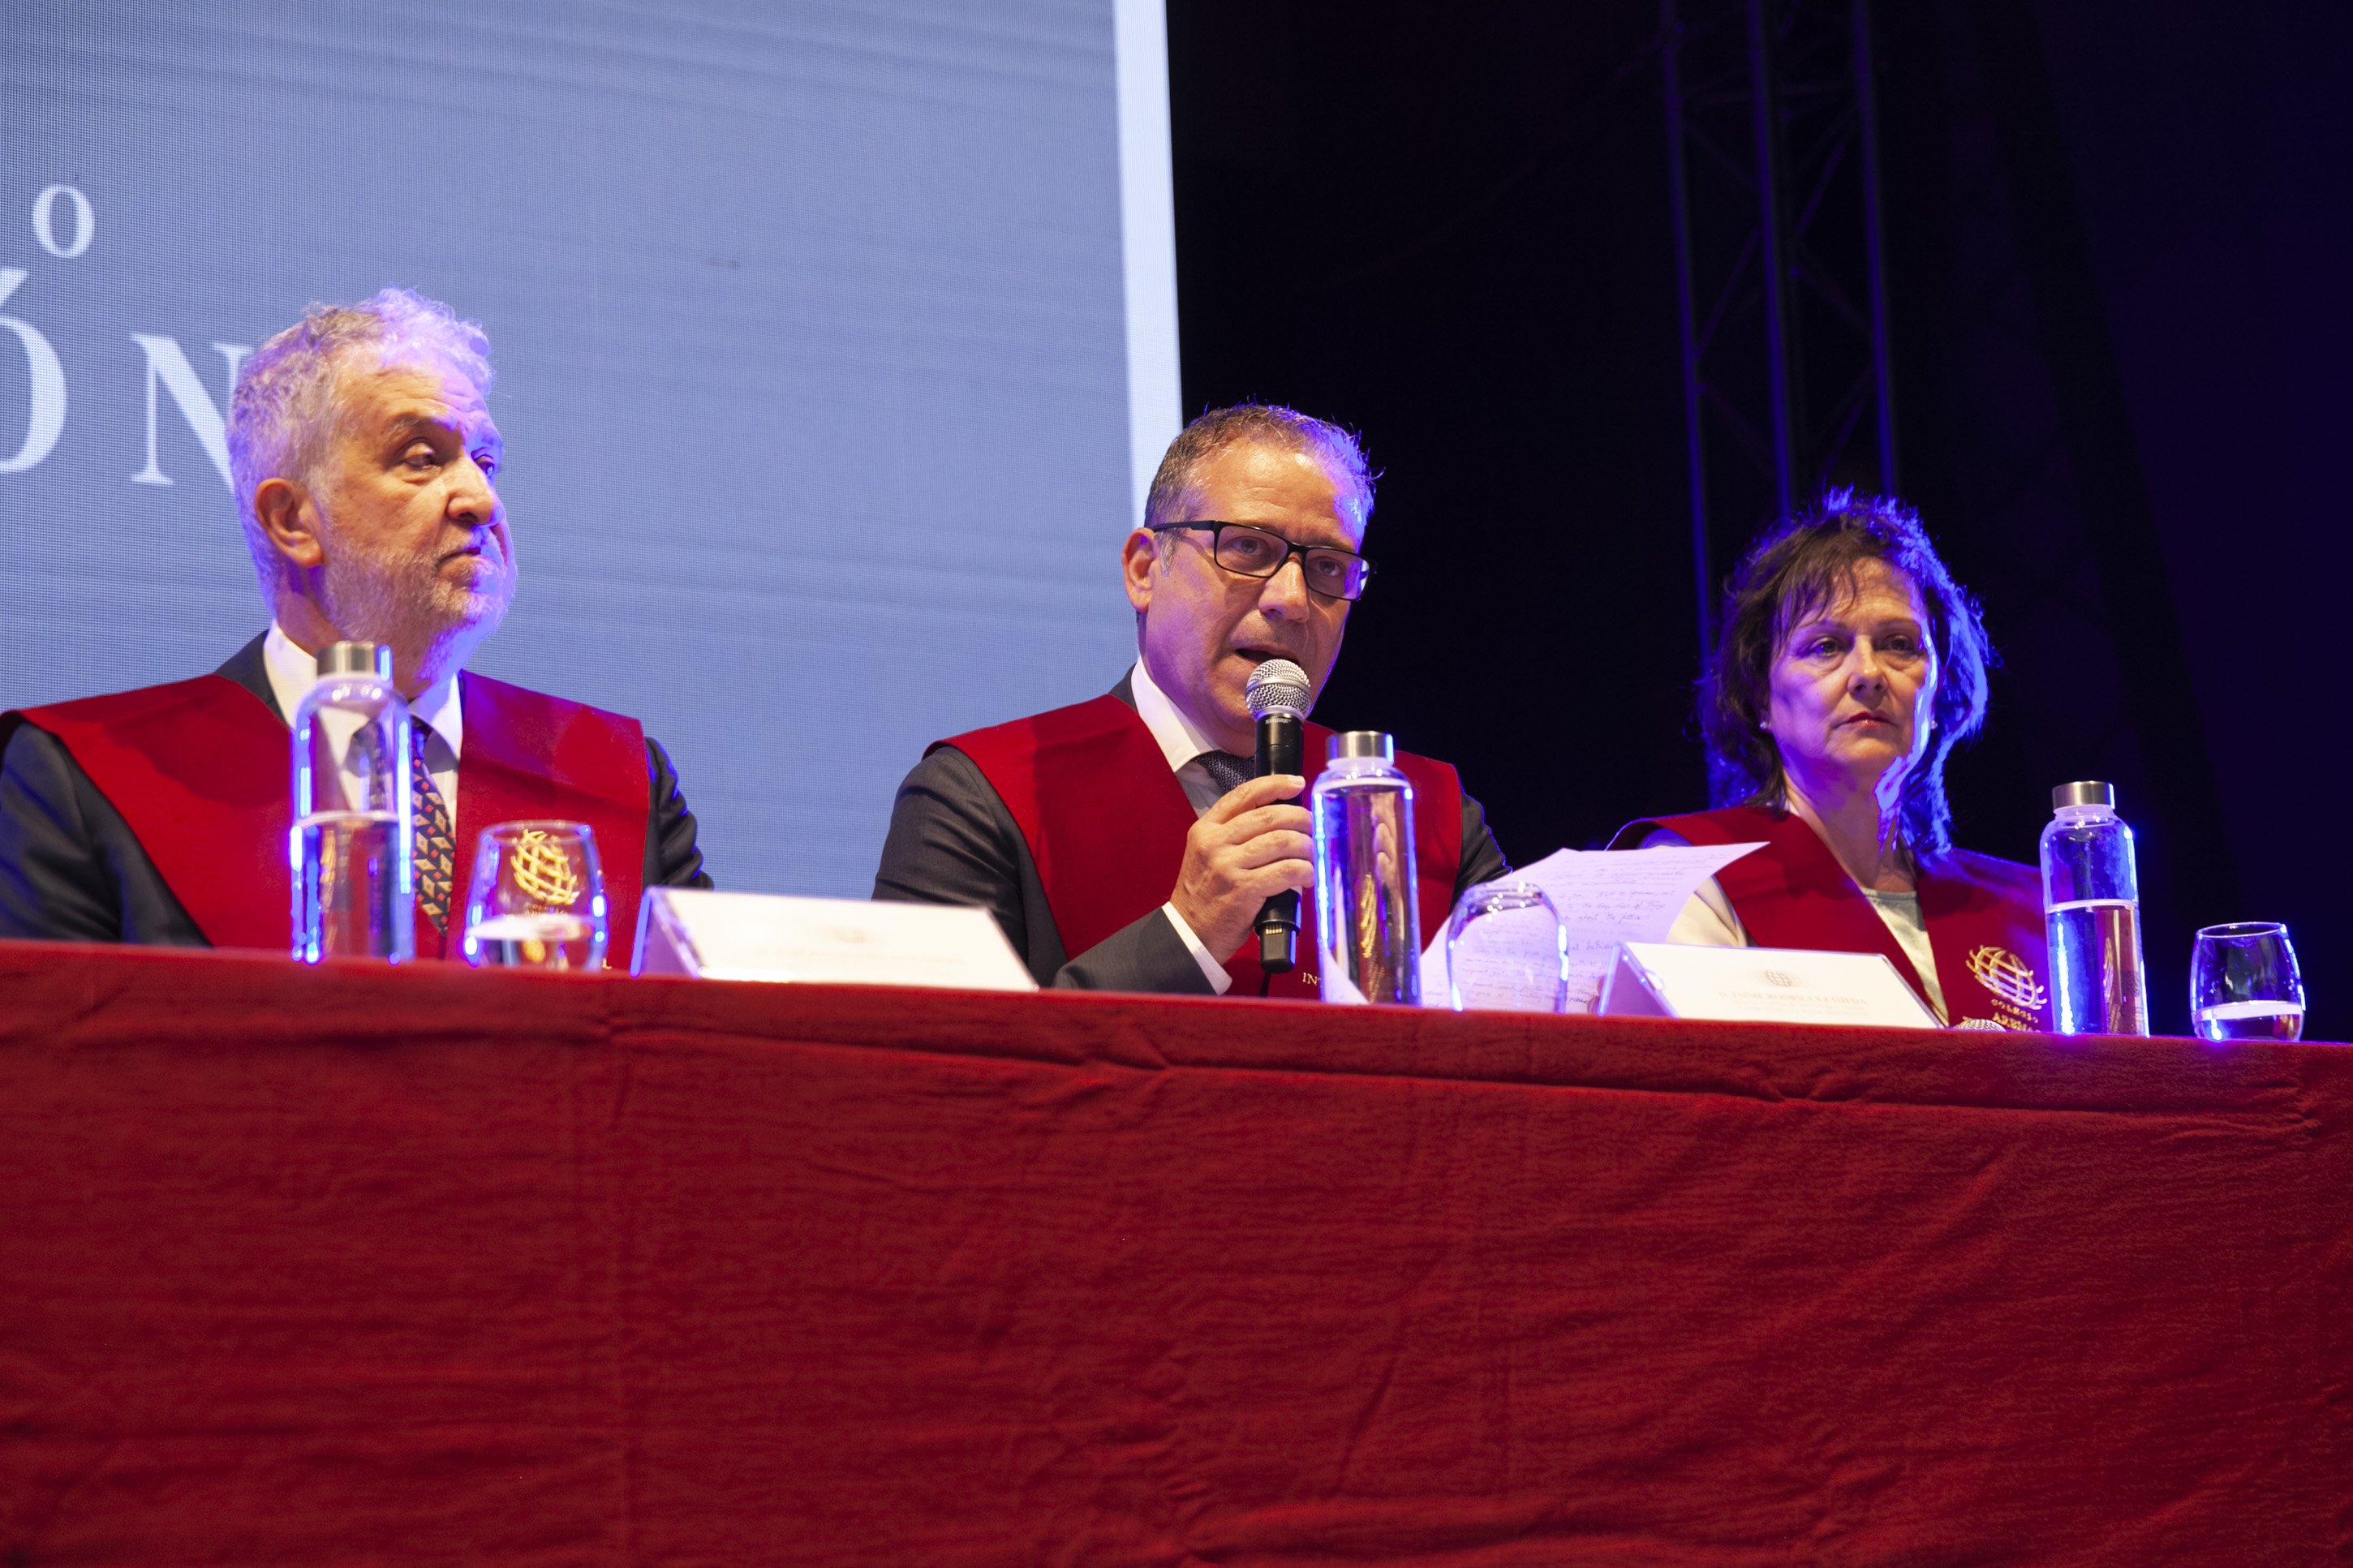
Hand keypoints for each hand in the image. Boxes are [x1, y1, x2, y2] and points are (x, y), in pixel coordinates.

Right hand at [1170, 774, 1314, 961]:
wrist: (1189, 931)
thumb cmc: (1205, 893)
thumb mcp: (1207, 853)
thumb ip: (1234, 834)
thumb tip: (1281, 819)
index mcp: (1206, 828)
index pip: (1245, 795)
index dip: (1276, 784)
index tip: (1296, 783)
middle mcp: (1215, 843)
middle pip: (1270, 816)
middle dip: (1300, 818)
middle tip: (1312, 828)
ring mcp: (1228, 866)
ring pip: (1282, 841)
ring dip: (1305, 846)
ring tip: (1310, 856)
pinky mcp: (1244, 889)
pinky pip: (1286, 870)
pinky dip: (1304, 871)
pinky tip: (1307, 877)